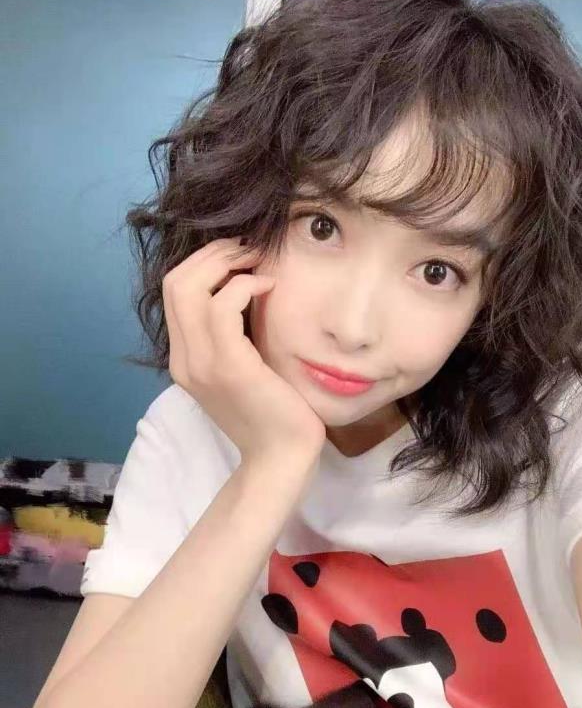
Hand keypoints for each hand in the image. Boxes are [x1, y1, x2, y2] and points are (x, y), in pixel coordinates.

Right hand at [163, 237, 326, 466]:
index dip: (203, 263)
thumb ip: (233, 337)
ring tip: (257, 261)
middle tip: (248, 249)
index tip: (238, 256)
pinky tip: (268, 287)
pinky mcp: (229, 367)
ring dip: (227, 262)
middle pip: (175, 282)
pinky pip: (222, 307)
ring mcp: (202, 364)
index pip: (174, 293)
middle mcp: (184, 360)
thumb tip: (243, 292)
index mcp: (185, 359)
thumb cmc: (273, 412)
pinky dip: (244, 286)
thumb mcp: (244, 368)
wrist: (280, 458)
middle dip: (212, 254)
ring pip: (190, 288)